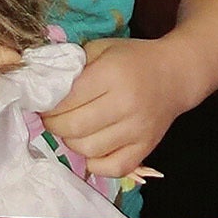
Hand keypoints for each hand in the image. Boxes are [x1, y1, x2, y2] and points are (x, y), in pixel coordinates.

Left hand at [43, 40, 194, 179]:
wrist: (176, 73)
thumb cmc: (133, 59)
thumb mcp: (101, 49)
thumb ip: (71, 66)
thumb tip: (40, 89)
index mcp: (112, 74)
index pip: (65, 100)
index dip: (47, 105)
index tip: (44, 103)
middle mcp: (126, 103)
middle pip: (72, 127)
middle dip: (54, 124)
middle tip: (54, 118)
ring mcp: (138, 129)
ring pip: (87, 150)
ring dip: (72, 142)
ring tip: (74, 129)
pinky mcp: (146, 147)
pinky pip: (112, 168)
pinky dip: (96, 163)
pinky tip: (93, 148)